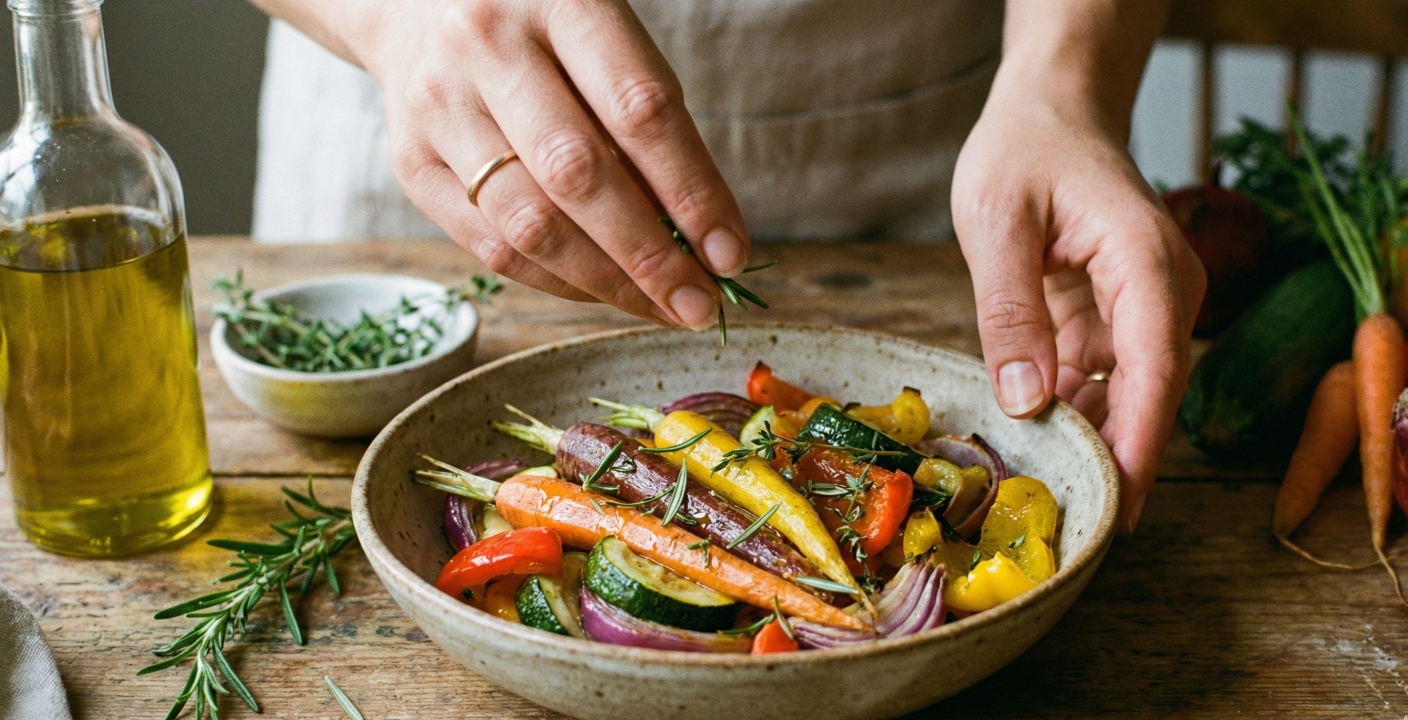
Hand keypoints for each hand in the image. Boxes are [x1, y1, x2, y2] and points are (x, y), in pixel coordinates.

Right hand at [323, 0, 750, 327]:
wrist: (413, 0)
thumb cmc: (542, 23)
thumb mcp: (603, 33)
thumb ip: (647, 115)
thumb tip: (700, 233)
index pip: (639, 111)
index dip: (693, 192)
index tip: (731, 253)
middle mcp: (488, 46)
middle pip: (580, 176)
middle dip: (651, 256)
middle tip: (699, 305)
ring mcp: (440, 106)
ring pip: (531, 224)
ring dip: (606, 282)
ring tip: (659, 308)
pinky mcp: (411, 161)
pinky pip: (491, 246)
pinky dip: (556, 281)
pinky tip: (602, 291)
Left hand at [952, 86, 1205, 533]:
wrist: (1051, 112)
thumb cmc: (1024, 151)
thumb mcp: (997, 223)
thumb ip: (1009, 311)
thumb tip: (1026, 401)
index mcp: (1145, 263)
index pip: (1154, 370)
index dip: (1140, 445)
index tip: (1120, 508)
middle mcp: (1161, 294)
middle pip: (1148, 398)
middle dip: (1112, 462)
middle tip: (1060, 523)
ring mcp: (1141, 311)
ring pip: (1123, 400)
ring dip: (1085, 444)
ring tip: (1035, 497)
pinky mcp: (1114, 323)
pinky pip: (1097, 385)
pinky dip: (1065, 416)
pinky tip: (1026, 449)